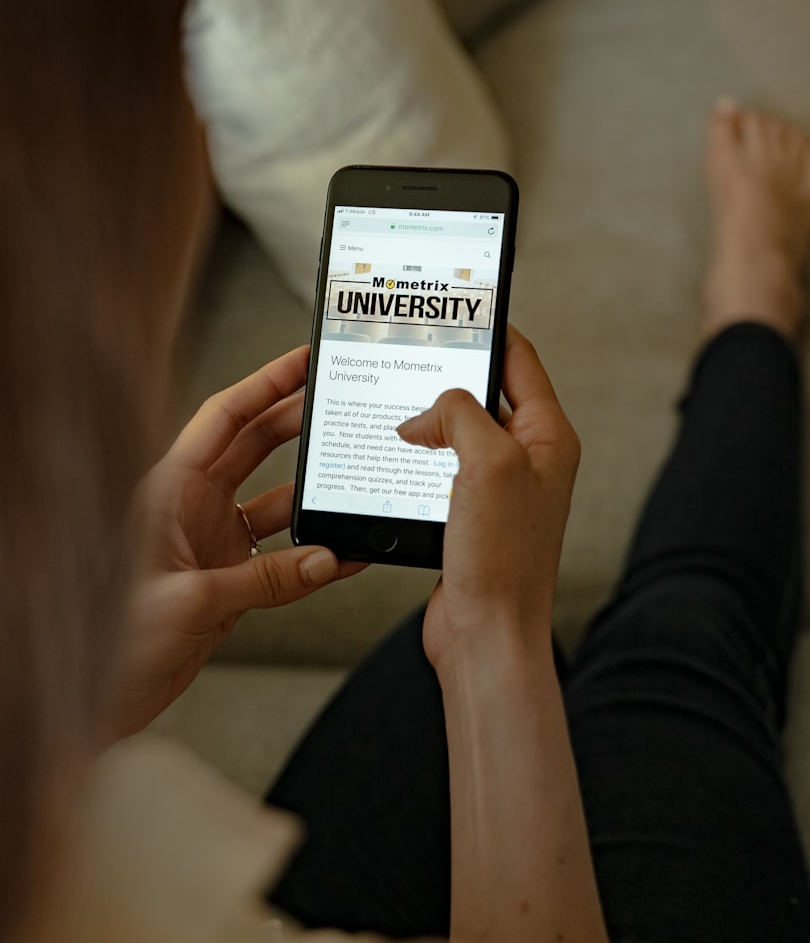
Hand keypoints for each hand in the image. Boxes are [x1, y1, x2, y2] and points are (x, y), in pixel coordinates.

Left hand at [111, 346, 365, 736]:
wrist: (100, 703)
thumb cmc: (110, 642)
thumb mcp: (190, 602)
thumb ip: (261, 580)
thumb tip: (322, 558)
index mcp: (168, 490)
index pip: (223, 419)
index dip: (264, 383)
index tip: (302, 360)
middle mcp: (190, 508)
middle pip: (253, 447)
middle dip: (296, 422)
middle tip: (338, 402)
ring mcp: (211, 544)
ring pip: (273, 502)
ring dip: (311, 492)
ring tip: (351, 476)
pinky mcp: (226, 582)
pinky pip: (280, 558)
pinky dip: (313, 555)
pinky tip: (343, 553)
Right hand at [397, 327, 579, 673]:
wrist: (486, 636)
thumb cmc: (502, 559)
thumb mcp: (486, 463)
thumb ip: (459, 413)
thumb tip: (425, 413)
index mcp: (548, 437)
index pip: (519, 359)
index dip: (486, 328)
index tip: (452, 306)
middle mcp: (529, 458)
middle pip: (484, 392)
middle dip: (446, 376)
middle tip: (409, 354)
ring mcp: (499, 488)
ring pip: (458, 431)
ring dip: (427, 420)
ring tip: (396, 408)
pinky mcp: (469, 515)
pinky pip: (440, 468)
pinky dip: (417, 457)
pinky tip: (393, 456)